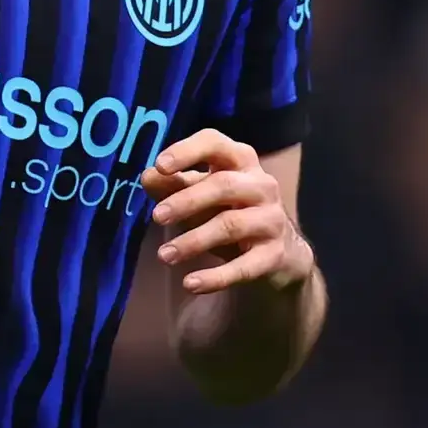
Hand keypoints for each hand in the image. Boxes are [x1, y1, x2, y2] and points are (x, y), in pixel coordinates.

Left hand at [140, 129, 312, 295]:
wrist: (280, 253)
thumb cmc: (230, 212)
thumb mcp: (201, 195)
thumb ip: (173, 185)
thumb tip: (147, 176)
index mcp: (240, 161)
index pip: (216, 143)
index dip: (188, 151)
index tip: (160, 165)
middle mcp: (262, 185)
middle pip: (224, 185)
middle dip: (187, 200)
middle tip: (156, 217)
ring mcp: (272, 219)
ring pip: (231, 225)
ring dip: (194, 240)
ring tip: (164, 255)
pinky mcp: (275, 254)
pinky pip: (245, 266)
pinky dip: (216, 277)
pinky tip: (190, 284)